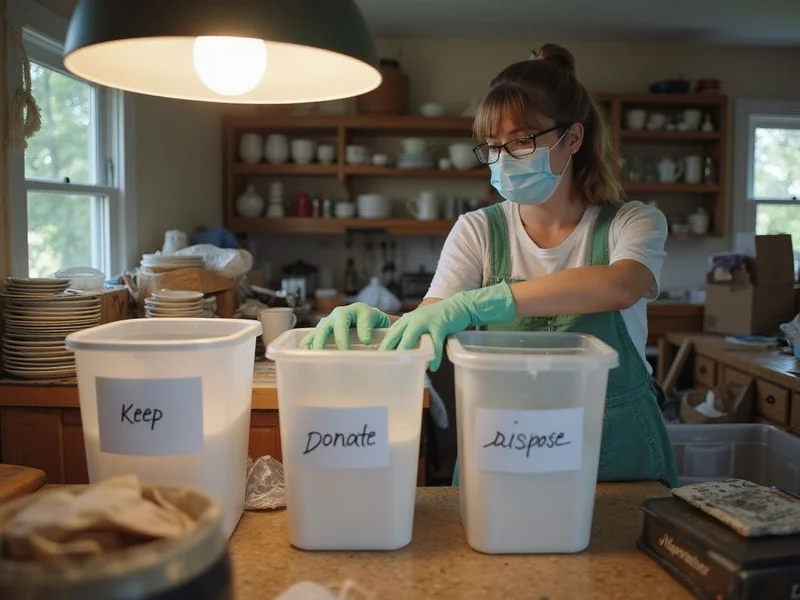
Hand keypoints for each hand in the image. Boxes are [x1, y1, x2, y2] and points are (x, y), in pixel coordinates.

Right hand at [300, 303, 391, 349]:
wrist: (365, 319)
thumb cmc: (374, 323)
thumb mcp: (379, 323)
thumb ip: (375, 331)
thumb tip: (365, 343)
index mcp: (359, 310)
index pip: (362, 319)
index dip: (364, 330)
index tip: (366, 342)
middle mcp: (341, 314)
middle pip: (338, 324)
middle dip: (339, 338)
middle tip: (343, 351)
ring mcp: (329, 322)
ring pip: (321, 330)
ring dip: (319, 343)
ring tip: (319, 356)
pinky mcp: (320, 330)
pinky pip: (310, 336)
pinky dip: (307, 345)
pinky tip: (305, 355)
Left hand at [378, 282, 515, 370]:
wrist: (458, 306)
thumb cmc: (439, 319)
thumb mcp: (421, 324)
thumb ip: (412, 335)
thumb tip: (402, 354)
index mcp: (407, 319)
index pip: (391, 333)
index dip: (383, 345)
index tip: (377, 358)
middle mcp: (413, 319)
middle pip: (396, 335)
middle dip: (388, 350)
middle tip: (383, 364)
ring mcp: (426, 321)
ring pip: (411, 339)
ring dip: (407, 353)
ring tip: (404, 366)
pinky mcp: (439, 326)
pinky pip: (435, 344)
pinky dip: (434, 357)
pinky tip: (432, 368)